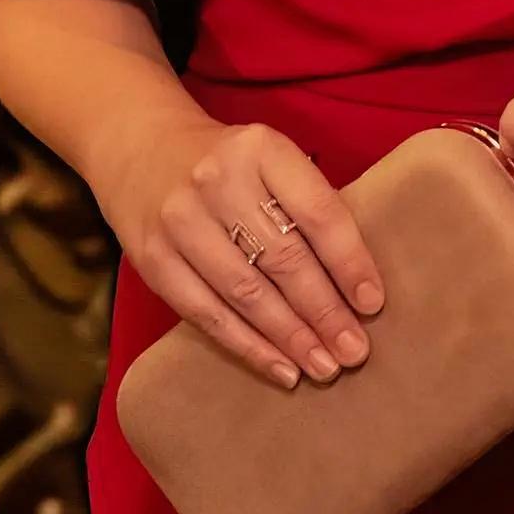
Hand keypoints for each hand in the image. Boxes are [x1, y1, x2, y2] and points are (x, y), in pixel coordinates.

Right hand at [93, 119, 383, 392]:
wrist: (141, 145)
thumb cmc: (227, 162)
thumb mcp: (269, 158)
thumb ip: (306, 203)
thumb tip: (354, 283)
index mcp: (261, 149)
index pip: (318, 213)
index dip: (349, 262)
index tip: (373, 303)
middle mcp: (218, 182)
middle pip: (284, 258)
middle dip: (325, 312)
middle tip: (354, 351)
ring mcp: (180, 221)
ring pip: (246, 292)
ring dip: (291, 337)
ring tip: (324, 367)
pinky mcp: (153, 258)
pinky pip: (206, 313)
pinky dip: (248, 346)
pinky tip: (280, 368)